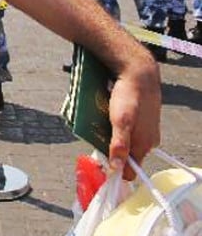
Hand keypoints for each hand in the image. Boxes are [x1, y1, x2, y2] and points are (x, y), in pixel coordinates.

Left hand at [107, 57, 161, 179]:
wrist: (138, 73)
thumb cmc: (129, 97)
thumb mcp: (121, 121)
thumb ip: (119, 145)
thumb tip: (117, 169)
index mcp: (144, 145)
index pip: (130, 171)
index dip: (115, 170)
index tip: (100, 163)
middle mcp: (147, 141)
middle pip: (126, 156)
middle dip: (110, 152)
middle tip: (96, 140)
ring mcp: (145, 130)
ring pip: (125, 142)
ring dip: (111, 138)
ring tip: (100, 126)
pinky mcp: (141, 121)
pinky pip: (126, 130)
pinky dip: (116, 127)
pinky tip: (108, 117)